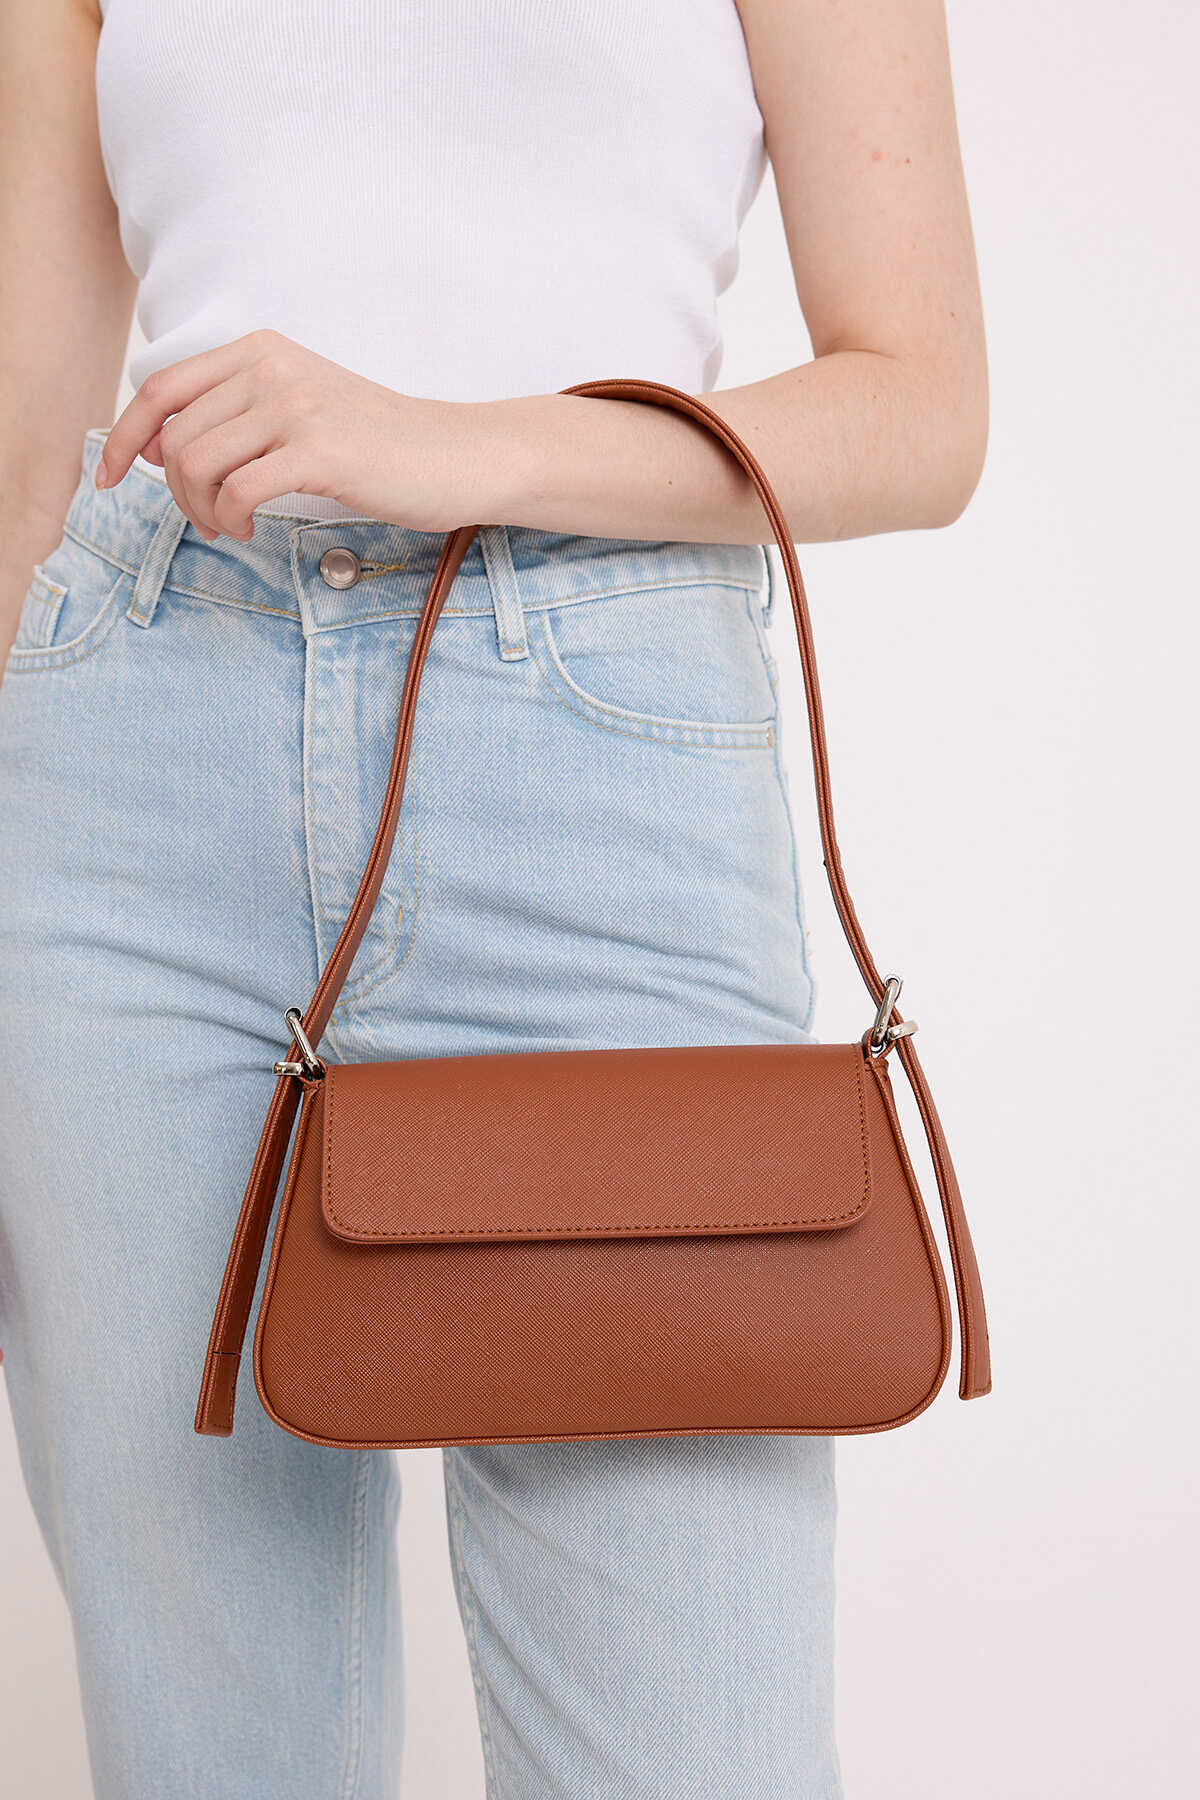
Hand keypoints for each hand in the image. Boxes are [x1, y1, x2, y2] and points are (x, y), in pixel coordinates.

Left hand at [96, 329, 504, 540]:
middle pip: (175, 436)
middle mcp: (271, 368)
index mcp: (260, 349)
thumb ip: (241, 408)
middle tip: (207, 519)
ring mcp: (294, 407)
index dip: (123, 434)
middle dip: (175, 491)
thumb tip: (163, 444)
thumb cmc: (379, 443)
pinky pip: (237, 490)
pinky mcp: (318, 452)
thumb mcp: (302, 404)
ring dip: (200, 509)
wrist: (456, 454)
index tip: (110, 475)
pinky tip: (249, 529)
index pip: (162, 387)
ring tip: (228, 525)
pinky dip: (230, 519)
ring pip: (196, 464)